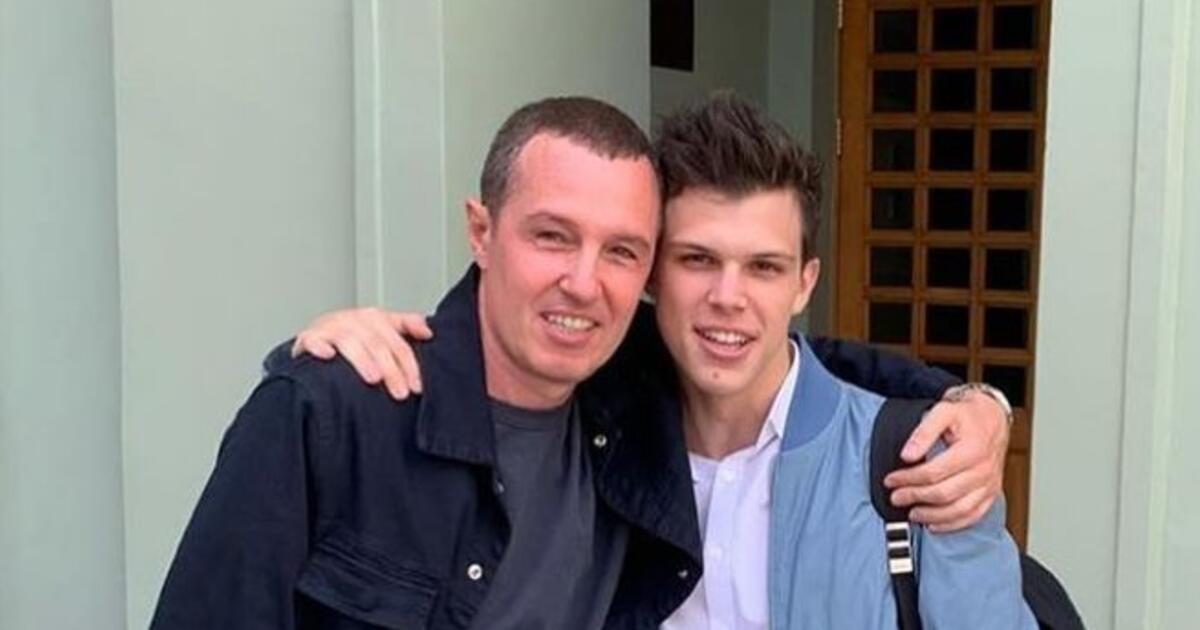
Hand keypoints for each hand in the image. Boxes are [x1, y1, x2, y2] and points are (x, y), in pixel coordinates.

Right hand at [291, 308, 432, 398]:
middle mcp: (353, 320)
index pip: (397, 341)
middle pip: (377, 343)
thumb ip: (406, 326)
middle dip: (391, 369)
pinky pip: (312, 340)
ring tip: (373, 378)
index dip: (409, 364)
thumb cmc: (353, 337)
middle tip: (400, 392)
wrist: (316, 337)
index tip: (416, 385)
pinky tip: (328, 356)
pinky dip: (320, 347)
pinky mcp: (307, 338)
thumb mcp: (382, 329)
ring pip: (349, 341)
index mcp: (374, 318)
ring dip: (362, 359)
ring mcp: (330, 328)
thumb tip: (428, 331)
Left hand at [882, 391, 1009, 531]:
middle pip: (944, 493)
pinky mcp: (991, 493)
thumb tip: (907, 454)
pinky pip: (973, 516)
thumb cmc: (968, 415)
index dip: (908, 478)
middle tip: (896, 497)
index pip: (933, 472)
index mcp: (971, 450)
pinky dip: (953, 524)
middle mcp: (983, 470)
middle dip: (915, 497)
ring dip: (932, 516)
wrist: (993, 418)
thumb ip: (923, 432)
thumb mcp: (943, 412)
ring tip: (912, 513)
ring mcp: (989, 484)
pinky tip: (935, 525)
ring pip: (959, 510)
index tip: (891, 480)